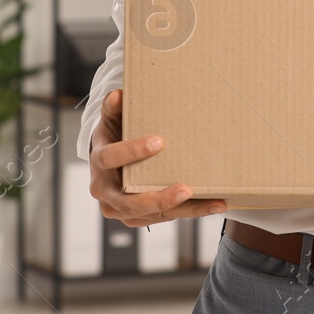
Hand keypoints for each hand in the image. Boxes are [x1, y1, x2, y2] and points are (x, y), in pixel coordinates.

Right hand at [88, 88, 226, 227]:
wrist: (107, 162)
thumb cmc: (114, 136)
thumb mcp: (111, 119)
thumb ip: (114, 107)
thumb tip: (118, 94)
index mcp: (98, 162)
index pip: (110, 158)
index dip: (132, 151)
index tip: (159, 142)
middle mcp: (104, 191)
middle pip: (129, 201)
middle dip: (159, 198)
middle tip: (186, 189)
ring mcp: (119, 209)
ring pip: (151, 215)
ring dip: (184, 210)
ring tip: (214, 203)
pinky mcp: (135, 218)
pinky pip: (162, 218)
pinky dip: (187, 212)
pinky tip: (212, 205)